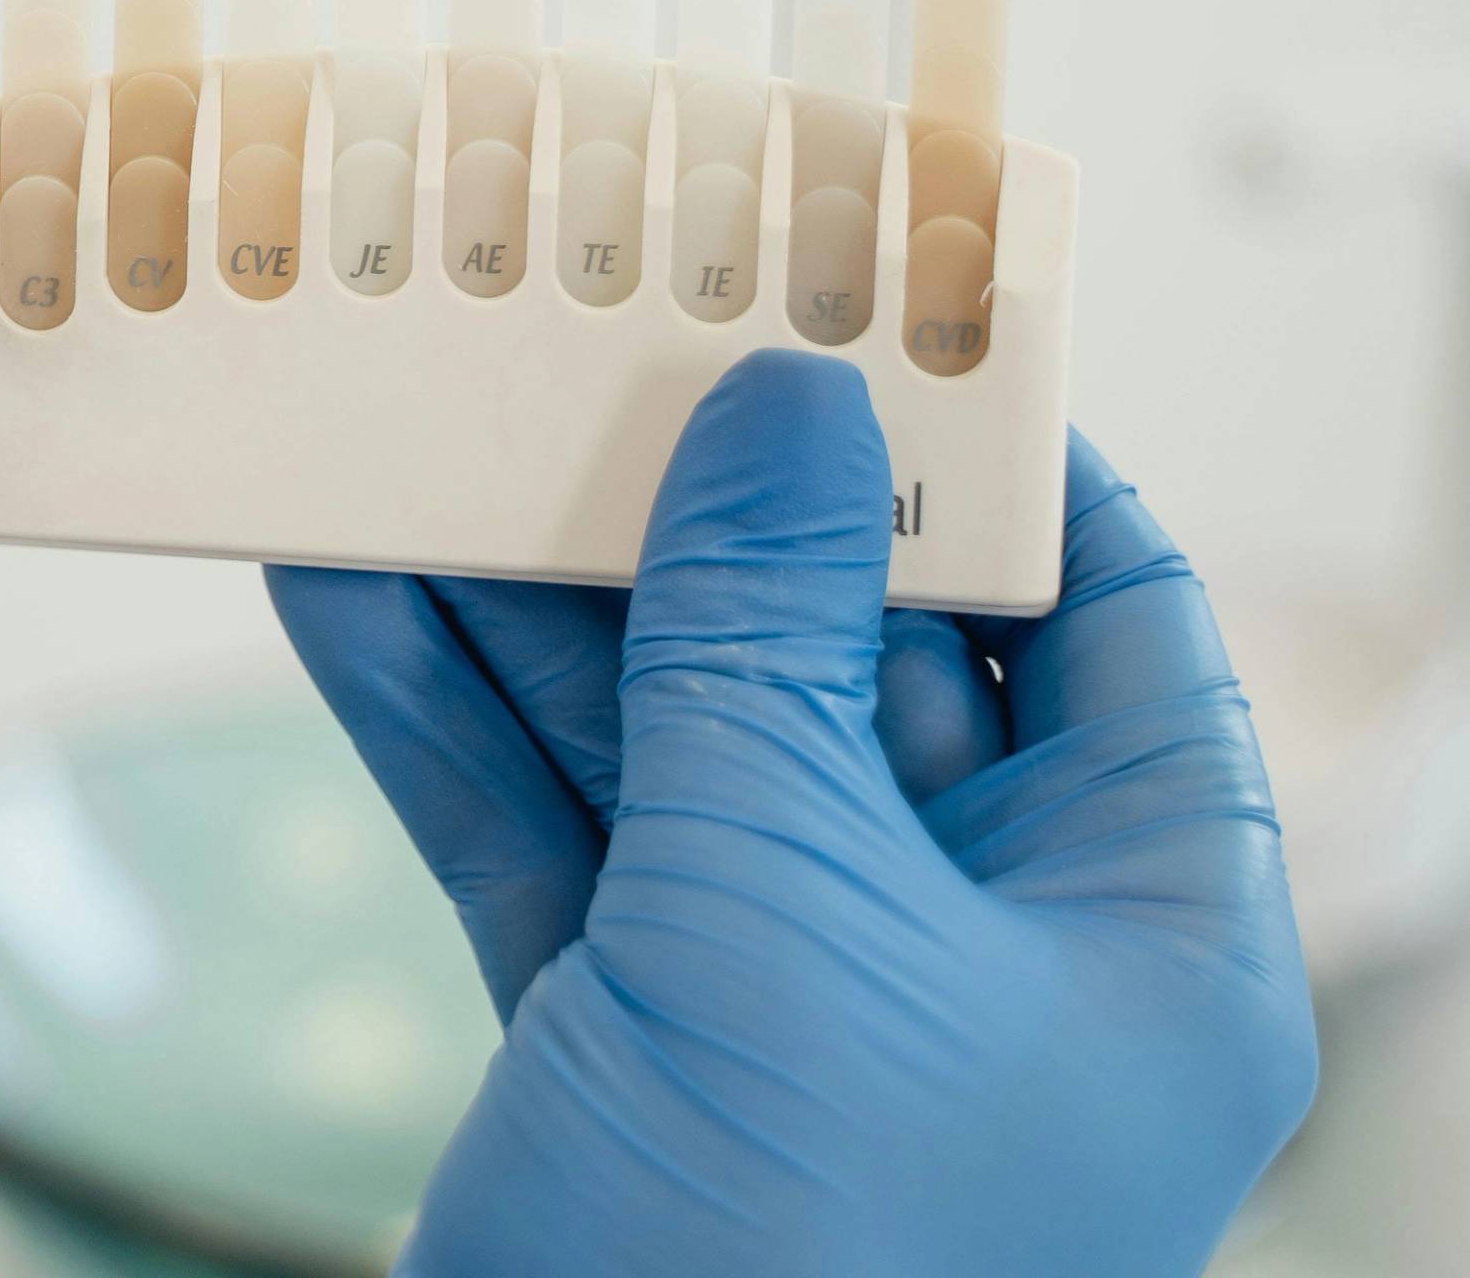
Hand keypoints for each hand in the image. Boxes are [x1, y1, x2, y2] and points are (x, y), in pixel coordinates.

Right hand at [270, 350, 1314, 1276]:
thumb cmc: (783, 1267)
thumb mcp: (783, 904)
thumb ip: (763, 639)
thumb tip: (781, 399)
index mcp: (1133, 927)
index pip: (1111, 614)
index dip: (991, 447)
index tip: (857, 289)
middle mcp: (975, 949)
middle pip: (847, 649)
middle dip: (698, 496)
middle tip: (581, 319)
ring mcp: (785, 996)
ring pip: (662, 726)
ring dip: (526, 585)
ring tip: (412, 412)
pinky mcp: (620, 1039)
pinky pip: (538, 830)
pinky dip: (438, 712)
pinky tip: (336, 581)